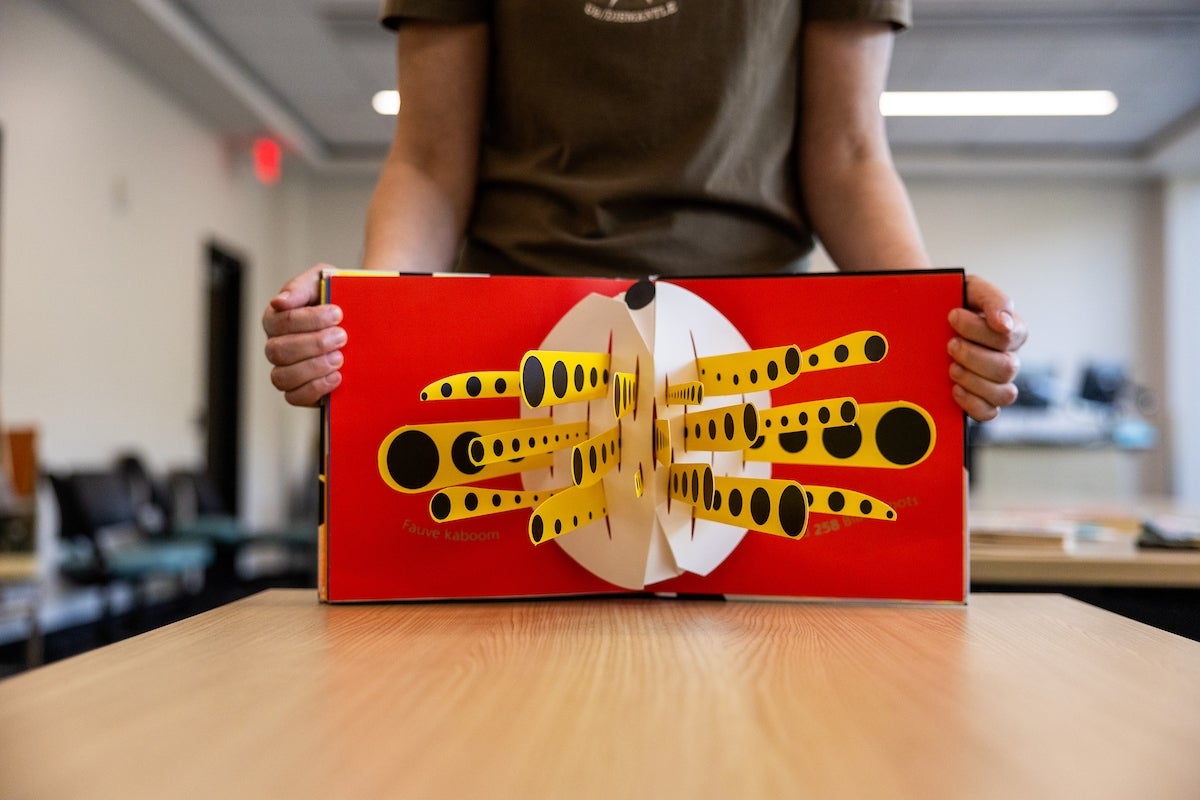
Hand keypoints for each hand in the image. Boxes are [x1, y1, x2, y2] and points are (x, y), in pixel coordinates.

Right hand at [263, 264, 345, 406]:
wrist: (362, 319)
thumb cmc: (338, 298)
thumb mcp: (323, 280)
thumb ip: (302, 286)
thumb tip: (280, 302)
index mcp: (278, 318)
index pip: (282, 320)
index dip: (310, 319)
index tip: (338, 313)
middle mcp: (277, 346)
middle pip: (278, 351)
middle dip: (314, 344)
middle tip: (342, 337)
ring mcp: (287, 370)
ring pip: (282, 377)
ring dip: (313, 368)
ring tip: (340, 359)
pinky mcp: (301, 390)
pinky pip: (295, 397)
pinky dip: (315, 389)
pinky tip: (337, 377)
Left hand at [947, 274, 1027, 421]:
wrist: (924, 318)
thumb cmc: (952, 302)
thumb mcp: (971, 289)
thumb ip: (992, 300)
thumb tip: (1004, 324)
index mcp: (1010, 331)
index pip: (1007, 336)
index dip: (979, 329)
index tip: (952, 315)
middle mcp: (1008, 358)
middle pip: (1007, 367)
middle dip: (973, 356)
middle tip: (949, 345)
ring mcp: (996, 382)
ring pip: (1004, 394)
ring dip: (974, 381)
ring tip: (951, 367)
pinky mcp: (981, 400)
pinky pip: (990, 413)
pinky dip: (973, 404)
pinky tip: (954, 389)